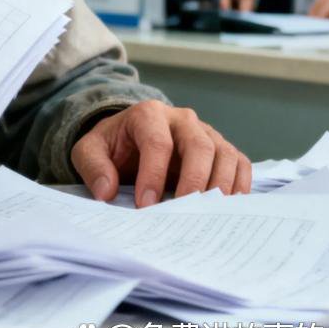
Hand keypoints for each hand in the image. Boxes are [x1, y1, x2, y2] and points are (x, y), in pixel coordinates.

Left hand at [71, 100, 250, 206]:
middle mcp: (182, 119)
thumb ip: (93, 167)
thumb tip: (106, 192)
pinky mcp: (220, 148)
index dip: (154, 175)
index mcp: (148, 114)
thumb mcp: (89, 150)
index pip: (158, 143)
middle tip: (184, 211)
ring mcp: (205, 132)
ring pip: (224, 153)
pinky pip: (239, 162)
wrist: (128, 138)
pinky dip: (239, 183)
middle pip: (199, 145)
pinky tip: (227, 206)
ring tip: (208, 214)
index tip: (146, 205)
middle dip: (194, 180)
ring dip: (220, 185)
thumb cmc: (112, 145)